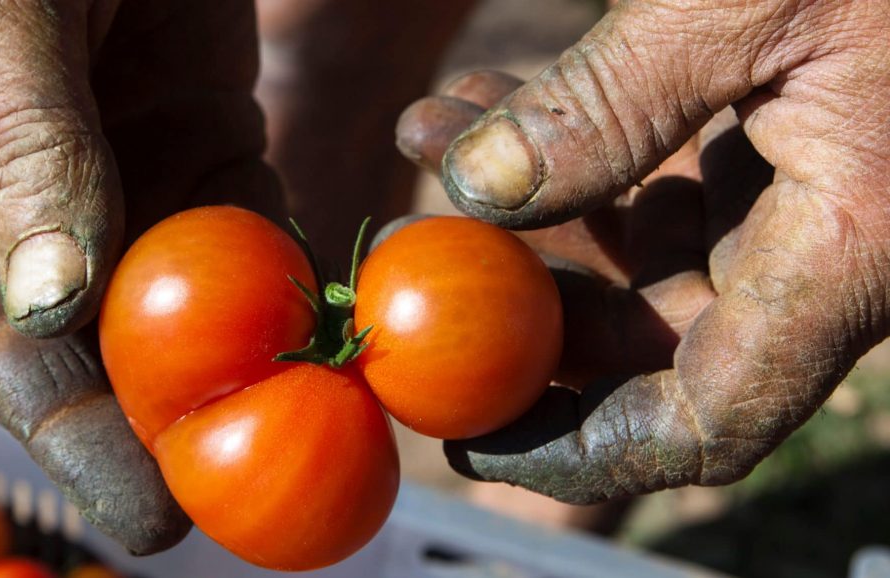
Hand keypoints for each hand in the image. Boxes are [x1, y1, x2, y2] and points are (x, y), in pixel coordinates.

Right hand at [0, 0, 278, 550]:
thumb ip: (26, 154)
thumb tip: (57, 308)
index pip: (8, 346)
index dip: (75, 439)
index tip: (149, 514)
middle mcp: (44, 205)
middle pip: (108, 346)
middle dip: (173, 425)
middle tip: (250, 500)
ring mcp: (135, 176)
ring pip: (192, 301)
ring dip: (246, 369)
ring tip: (309, 438)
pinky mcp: (211, 137)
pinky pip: (257, 229)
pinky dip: (294, 283)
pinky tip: (336, 335)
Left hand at [396, 0, 889, 502]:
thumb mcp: (742, 0)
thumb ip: (609, 103)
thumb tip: (475, 186)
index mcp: (850, 254)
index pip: (704, 421)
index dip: (580, 450)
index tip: (469, 436)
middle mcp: (832, 254)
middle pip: (649, 337)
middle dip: (519, 289)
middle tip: (420, 236)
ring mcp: (809, 204)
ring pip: (643, 254)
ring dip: (528, 198)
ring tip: (429, 130)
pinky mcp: (789, 151)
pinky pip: (668, 185)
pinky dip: (581, 149)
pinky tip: (490, 100)